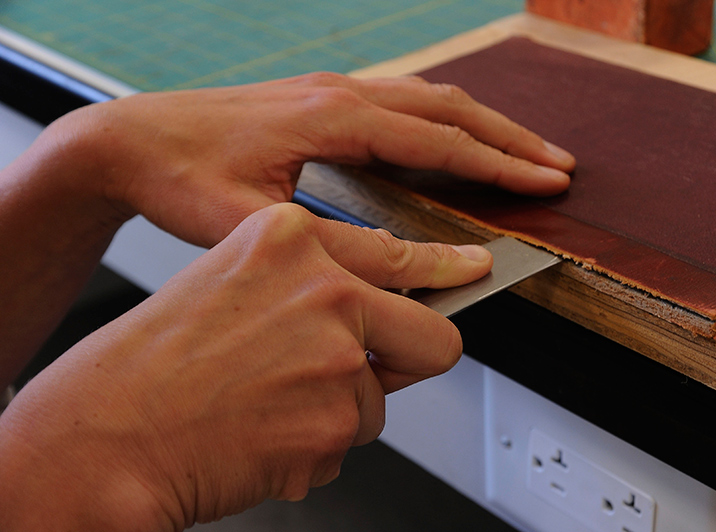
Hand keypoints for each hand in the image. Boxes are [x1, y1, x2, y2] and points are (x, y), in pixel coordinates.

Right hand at [0, 203, 492, 530]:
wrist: (106, 433)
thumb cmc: (157, 362)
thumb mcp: (231, 283)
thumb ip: (308, 285)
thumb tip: (375, 306)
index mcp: (288, 238)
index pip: (398, 256)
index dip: (443, 275)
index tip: (472, 272)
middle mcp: (322, 286)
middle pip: (434, 335)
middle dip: (412, 362)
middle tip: (368, 373)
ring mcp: (335, 355)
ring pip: (379, 399)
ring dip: (337, 411)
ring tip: (269, 406)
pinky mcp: (335, 421)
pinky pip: (349, 440)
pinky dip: (314, 446)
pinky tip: (262, 433)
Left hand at [48, 73, 573, 247]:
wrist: (131, 140)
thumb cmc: (181, 176)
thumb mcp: (255, 224)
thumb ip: (337, 246)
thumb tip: (411, 268)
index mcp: (333, 119)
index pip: (439, 139)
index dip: (499, 163)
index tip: (545, 181)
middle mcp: (341, 95)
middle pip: (450, 108)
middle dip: (510, 139)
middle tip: (558, 165)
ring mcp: (332, 92)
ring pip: (430, 99)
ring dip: (483, 125)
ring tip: (523, 152)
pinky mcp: (322, 101)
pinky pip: (402, 102)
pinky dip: (445, 121)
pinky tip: (455, 139)